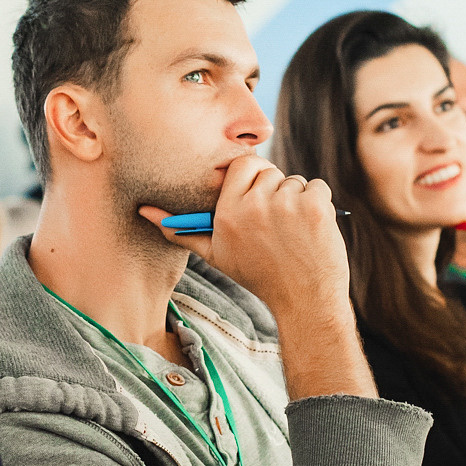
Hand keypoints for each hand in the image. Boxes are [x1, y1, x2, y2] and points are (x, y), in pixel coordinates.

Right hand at [140, 155, 346, 330]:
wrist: (304, 301)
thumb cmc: (258, 276)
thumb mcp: (214, 254)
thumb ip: (182, 231)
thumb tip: (144, 211)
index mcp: (227, 213)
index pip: (243, 163)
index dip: (254, 175)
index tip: (259, 194)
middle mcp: (254, 205)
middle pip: (270, 171)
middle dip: (277, 191)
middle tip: (278, 223)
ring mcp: (287, 204)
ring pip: (296, 181)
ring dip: (299, 201)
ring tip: (295, 233)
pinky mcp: (315, 207)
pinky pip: (318, 187)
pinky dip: (320, 205)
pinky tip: (312, 231)